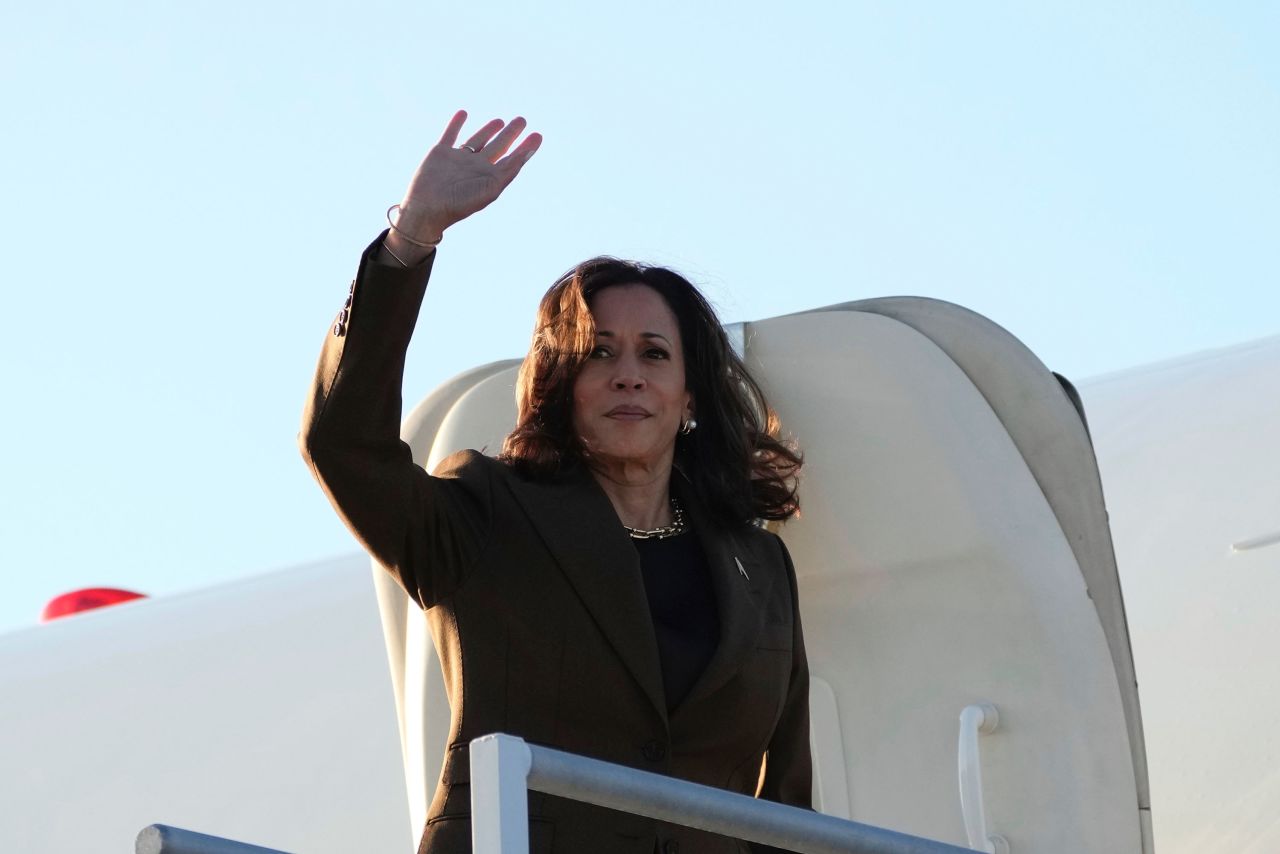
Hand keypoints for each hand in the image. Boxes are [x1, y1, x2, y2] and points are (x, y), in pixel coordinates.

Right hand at [391, 111, 541, 248]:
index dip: (526, 148)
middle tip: (522, 120)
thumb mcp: (491, 187)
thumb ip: (510, 168)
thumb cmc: (461, 202)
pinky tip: (463, 113)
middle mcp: (476, 167)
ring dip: (488, 130)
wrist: (427, 208)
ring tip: (500, 121)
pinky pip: (450, 134)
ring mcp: (458, 159)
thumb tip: (528, 151)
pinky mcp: (440, 152)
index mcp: (490, 177)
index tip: (538, 136)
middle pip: (498, 146)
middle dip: (510, 134)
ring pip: (477, 140)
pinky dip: (456, 123)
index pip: (512, 160)